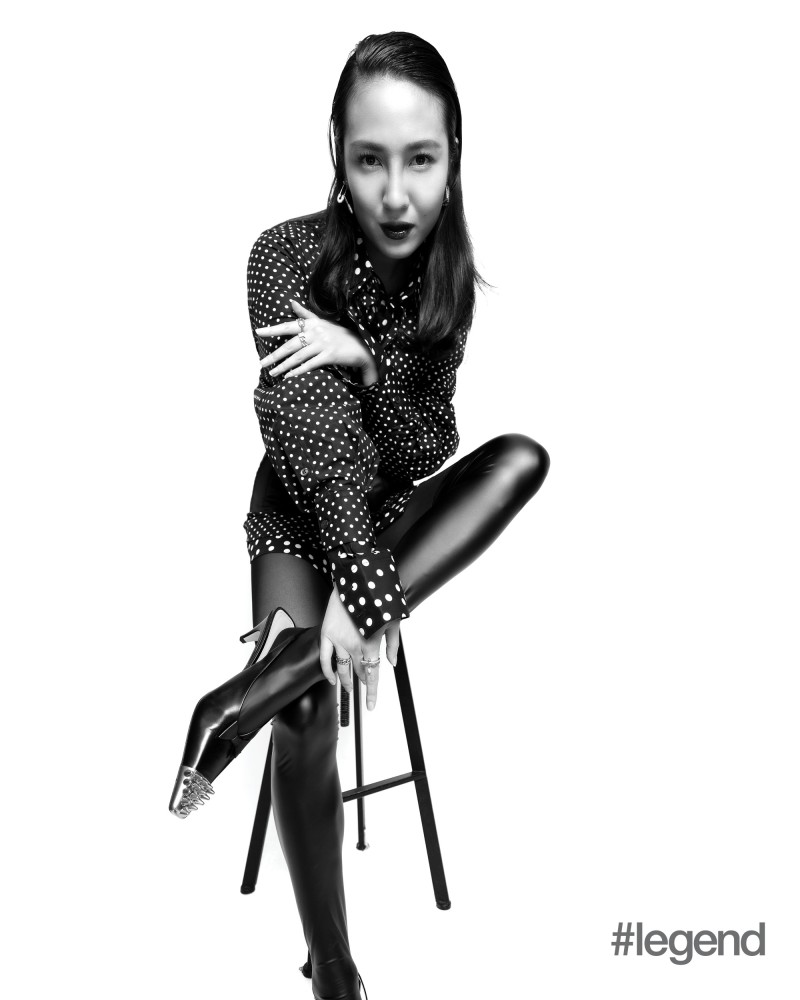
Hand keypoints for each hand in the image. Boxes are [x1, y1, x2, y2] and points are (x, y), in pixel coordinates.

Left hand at [257, 299, 377, 381]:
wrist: (362, 346)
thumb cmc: (340, 334)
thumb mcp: (323, 322)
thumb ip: (305, 314)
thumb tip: (290, 302)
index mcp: (313, 324)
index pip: (288, 326)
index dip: (273, 329)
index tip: (258, 332)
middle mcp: (316, 332)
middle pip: (290, 344)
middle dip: (275, 355)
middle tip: (262, 363)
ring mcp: (323, 344)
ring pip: (298, 356)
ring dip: (284, 366)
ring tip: (272, 373)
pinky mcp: (330, 356)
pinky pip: (311, 364)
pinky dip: (299, 370)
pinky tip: (289, 376)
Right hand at [318, 584, 400, 710]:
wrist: (358, 579)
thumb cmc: (378, 598)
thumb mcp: (393, 621)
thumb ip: (392, 645)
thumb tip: (392, 662)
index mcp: (371, 644)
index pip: (372, 676)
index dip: (372, 693)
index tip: (371, 705)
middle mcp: (354, 646)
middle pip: (357, 673)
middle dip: (361, 683)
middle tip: (363, 690)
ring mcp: (338, 641)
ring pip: (341, 668)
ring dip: (346, 680)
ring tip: (348, 687)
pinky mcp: (327, 633)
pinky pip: (325, 657)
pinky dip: (327, 670)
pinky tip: (331, 678)